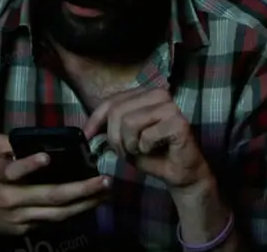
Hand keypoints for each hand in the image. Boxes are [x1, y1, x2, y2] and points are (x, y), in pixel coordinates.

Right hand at [0, 134, 110, 237]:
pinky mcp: (23, 229)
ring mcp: (18, 217)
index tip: (46, 157)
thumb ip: (8, 141)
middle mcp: (10, 199)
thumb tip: (35, 136)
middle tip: (104, 180)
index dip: (29, 165)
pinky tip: (91, 203)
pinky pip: (52, 220)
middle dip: (80, 189)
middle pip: (49, 196)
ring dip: (85, 204)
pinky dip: (73, 212)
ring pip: (57, 213)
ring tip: (106, 192)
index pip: (14, 171)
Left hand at [85, 88, 211, 190]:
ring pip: (130, 122)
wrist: (179, 172)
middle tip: (125, 151)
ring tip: (140, 150)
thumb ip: (111, 127)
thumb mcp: (125, 138)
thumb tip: (88, 129)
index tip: (87, 137)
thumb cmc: (153, 155)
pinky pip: (147, 136)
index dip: (96, 120)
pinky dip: (146, 149)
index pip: (112, 101)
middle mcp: (160, 94)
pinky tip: (157, 150)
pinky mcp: (179, 123)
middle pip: (118, 111)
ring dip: (130, 144)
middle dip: (115, 138)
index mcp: (147, 93)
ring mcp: (171, 107)